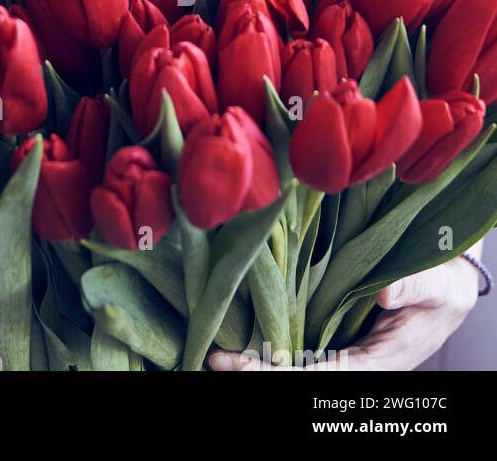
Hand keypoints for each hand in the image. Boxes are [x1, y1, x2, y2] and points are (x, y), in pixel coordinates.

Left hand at [208, 258, 479, 370]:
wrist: (441, 284)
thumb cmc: (440, 287)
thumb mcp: (435, 285)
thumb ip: (412, 287)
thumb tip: (384, 293)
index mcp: (379, 361)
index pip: (326, 376)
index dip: (286, 374)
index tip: (250, 368)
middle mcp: (356, 362)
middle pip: (302, 375)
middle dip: (260, 371)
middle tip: (218, 361)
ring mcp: (343, 351)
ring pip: (295, 364)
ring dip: (258, 362)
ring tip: (217, 356)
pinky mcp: (334, 335)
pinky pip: (298, 346)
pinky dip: (269, 346)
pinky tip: (240, 339)